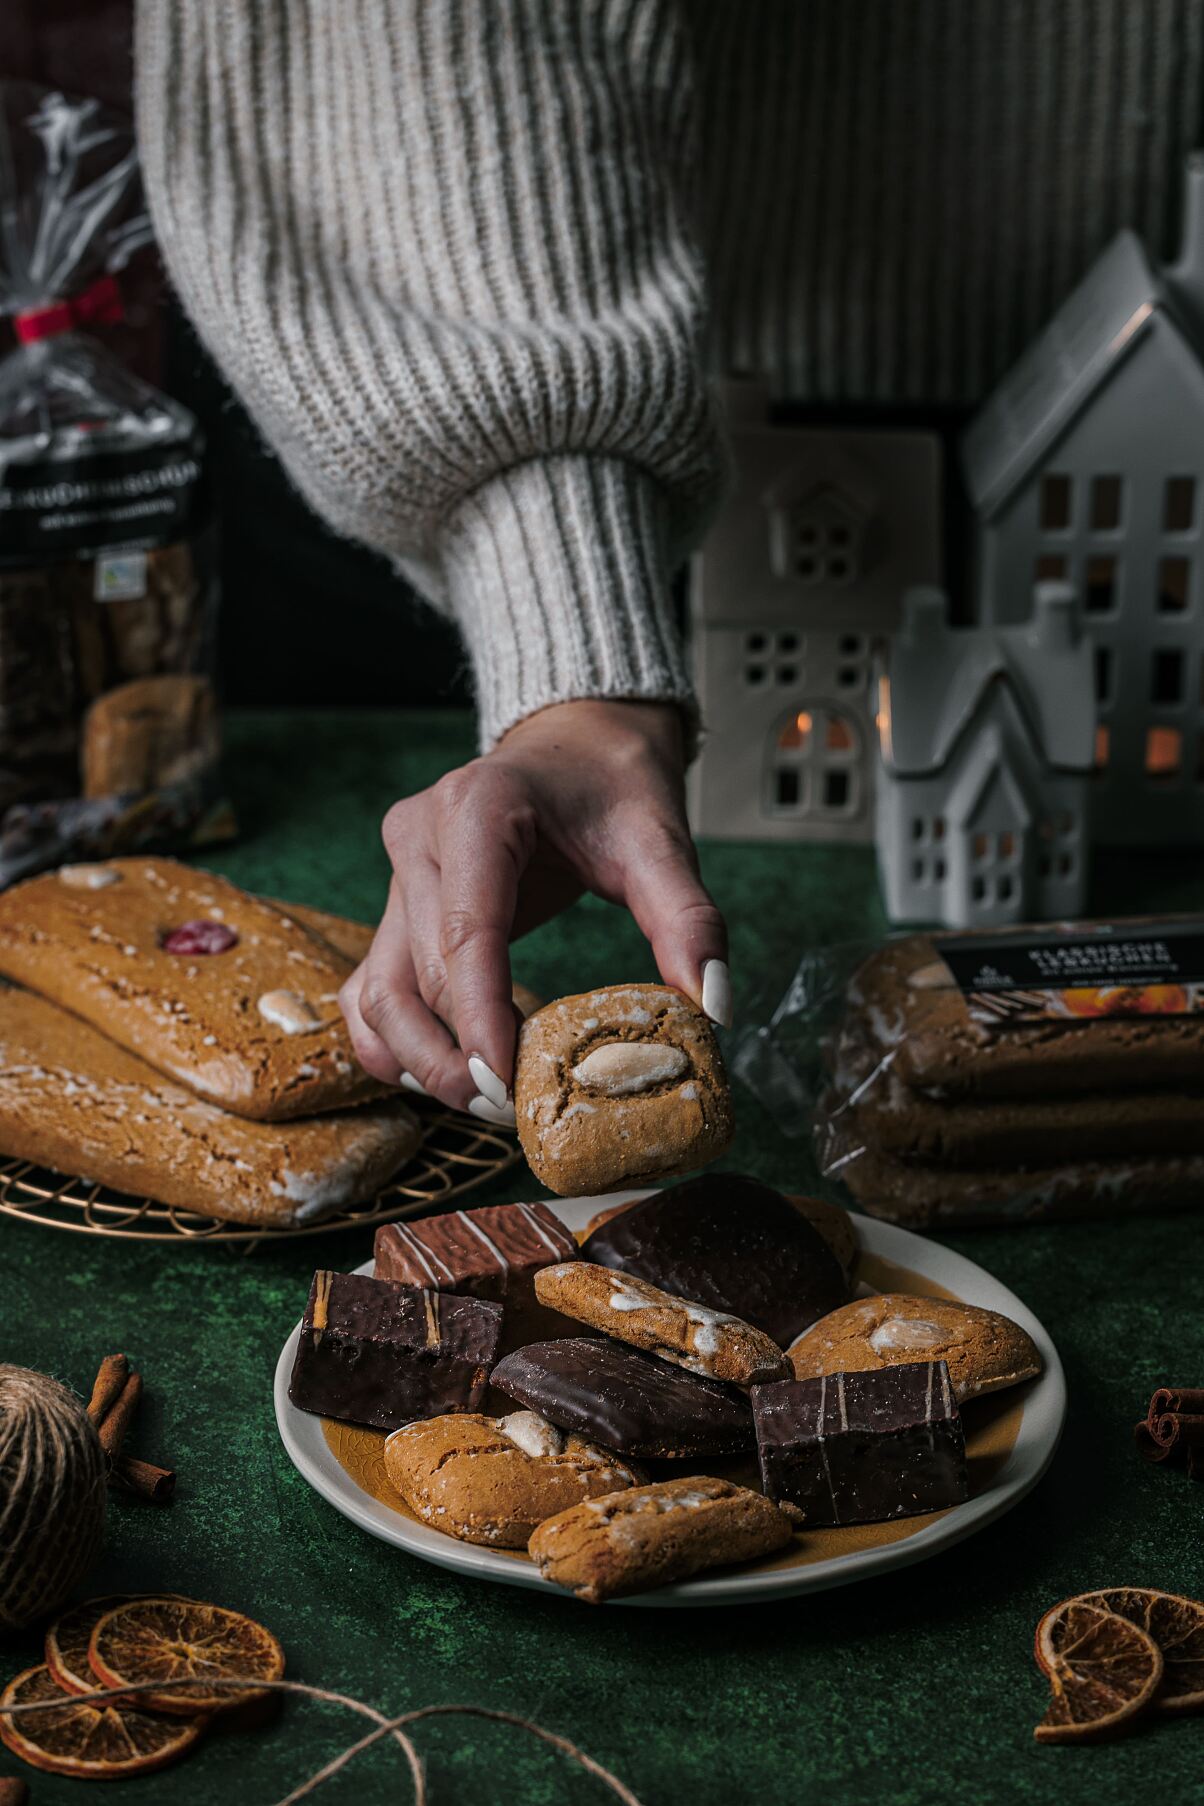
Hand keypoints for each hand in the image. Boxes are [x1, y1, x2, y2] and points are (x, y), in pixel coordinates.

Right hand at [338, 699, 730, 1120]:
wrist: (576, 741)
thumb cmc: (613, 785)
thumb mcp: (660, 843)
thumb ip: (688, 921)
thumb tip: (713, 1005)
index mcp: (478, 809)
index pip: (467, 933)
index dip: (481, 1018)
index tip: (506, 1086)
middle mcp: (419, 837)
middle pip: (420, 974)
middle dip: (461, 1055)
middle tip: (514, 1112)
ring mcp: (396, 873)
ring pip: (378, 991)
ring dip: (421, 1060)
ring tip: (483, 1104)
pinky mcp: (394, 904)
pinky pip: (371, 988)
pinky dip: (396, 1042)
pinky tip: (444, 1076)